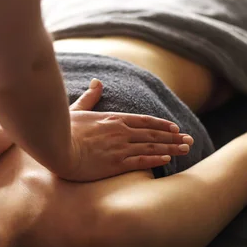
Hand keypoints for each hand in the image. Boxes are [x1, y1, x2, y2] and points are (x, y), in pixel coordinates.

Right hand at [59, 79, 193, 181]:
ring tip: (186, 149)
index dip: (161, 124)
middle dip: (173, 137)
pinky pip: (141, 160)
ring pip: (152, 146)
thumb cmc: (63, 130)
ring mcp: (120, 148)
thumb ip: (90, 98)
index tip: (175, 127)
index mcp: (113, 119)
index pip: (144, 120)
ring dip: (171, 147)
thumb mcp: (77, 110)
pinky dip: (156, 159)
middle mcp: (121, 132)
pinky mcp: (116, 163)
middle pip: (153, 133)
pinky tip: (168, 159)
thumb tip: (96, 82)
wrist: (57, 149)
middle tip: (189, 140)